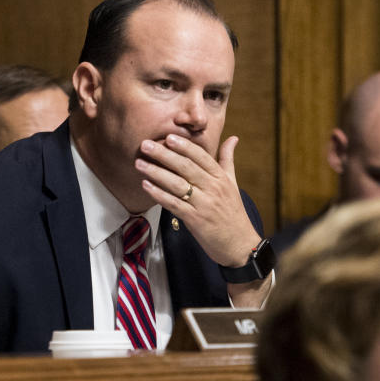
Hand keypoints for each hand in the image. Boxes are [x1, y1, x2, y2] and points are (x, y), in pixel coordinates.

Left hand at [135, 133, 260, 267]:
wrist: (240, 244)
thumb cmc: (233, 213)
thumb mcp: (233, 183)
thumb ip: (228, 160)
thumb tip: (233, 137)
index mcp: (221, 177)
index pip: (201, 156)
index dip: (184, 145)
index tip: (168, 136)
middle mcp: (213, 188)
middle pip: (185, 167)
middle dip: (164, 154)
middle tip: (145, 144)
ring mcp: (204, 204)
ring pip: (177, 184)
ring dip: (156, 172)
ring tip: (139, 163)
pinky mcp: (195, 220)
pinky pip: (174, 204)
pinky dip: (159, 194)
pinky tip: (146, 186)